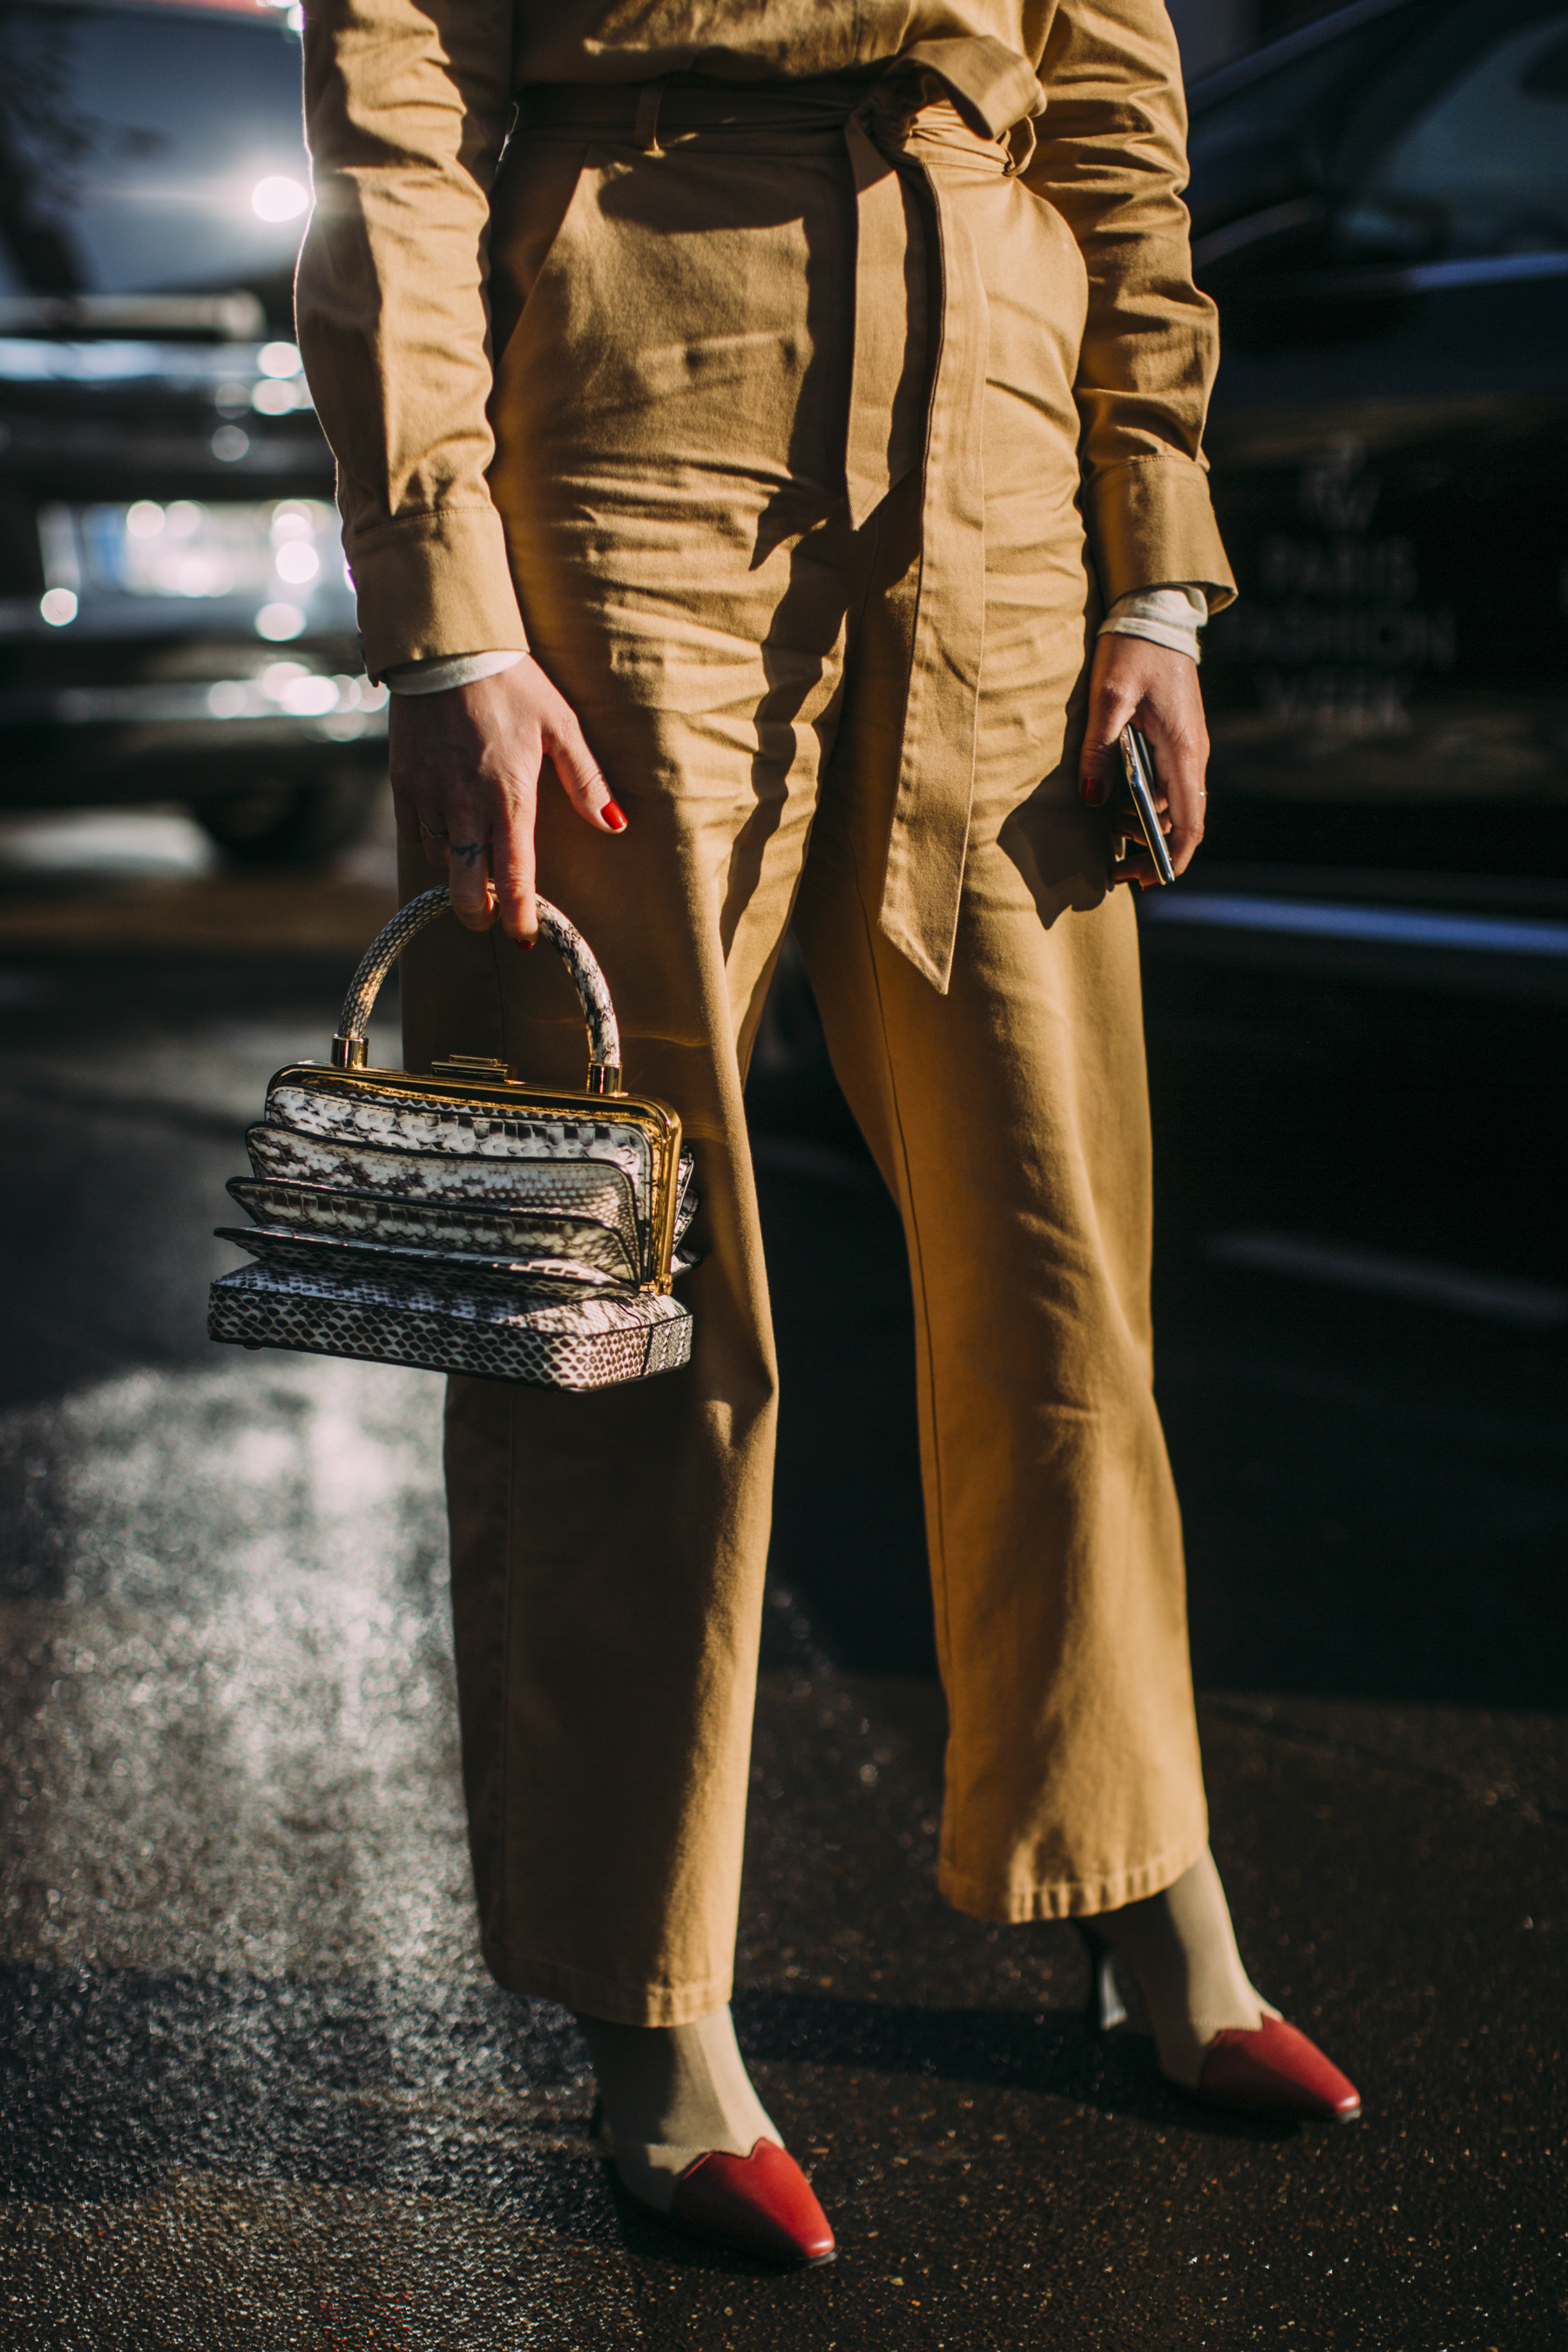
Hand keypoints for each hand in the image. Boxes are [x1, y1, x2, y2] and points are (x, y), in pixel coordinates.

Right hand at [388, 655, 624, 940]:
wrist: (445, 649)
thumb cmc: (512, 684)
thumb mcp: (561, 725)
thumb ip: (587, 781)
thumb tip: (614, 824)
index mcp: (510, 798)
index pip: (514, 879)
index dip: (519, 917)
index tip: (525, 937)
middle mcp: (466, 806)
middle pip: (467, 891)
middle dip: (481, 913)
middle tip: (493, 914)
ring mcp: (429, 797)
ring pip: (442, 863)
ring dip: (460, 870)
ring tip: (478, 853)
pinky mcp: (402, 784)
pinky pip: (417, 834)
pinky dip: (435, 842)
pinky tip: (453, 827)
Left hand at [1079, 632, 1208, 886]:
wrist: (1156, 613)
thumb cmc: (1133, 650)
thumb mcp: (1108, 696)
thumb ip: (1098, 748)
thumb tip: (1090, 799)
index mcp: (1182, 750)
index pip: (1190, 821)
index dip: (1173, 858)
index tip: (1149, 881)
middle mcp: (1192, 754)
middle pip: (1181, 820)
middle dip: (1151, 851)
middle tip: (1115, 871)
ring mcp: (1187, 747)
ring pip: (1171, 804)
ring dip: (1145, 828)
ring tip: (1108, 838)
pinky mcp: (1176, 738)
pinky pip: (1165, 784)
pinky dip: (1144, 804)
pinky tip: (1116, 808)